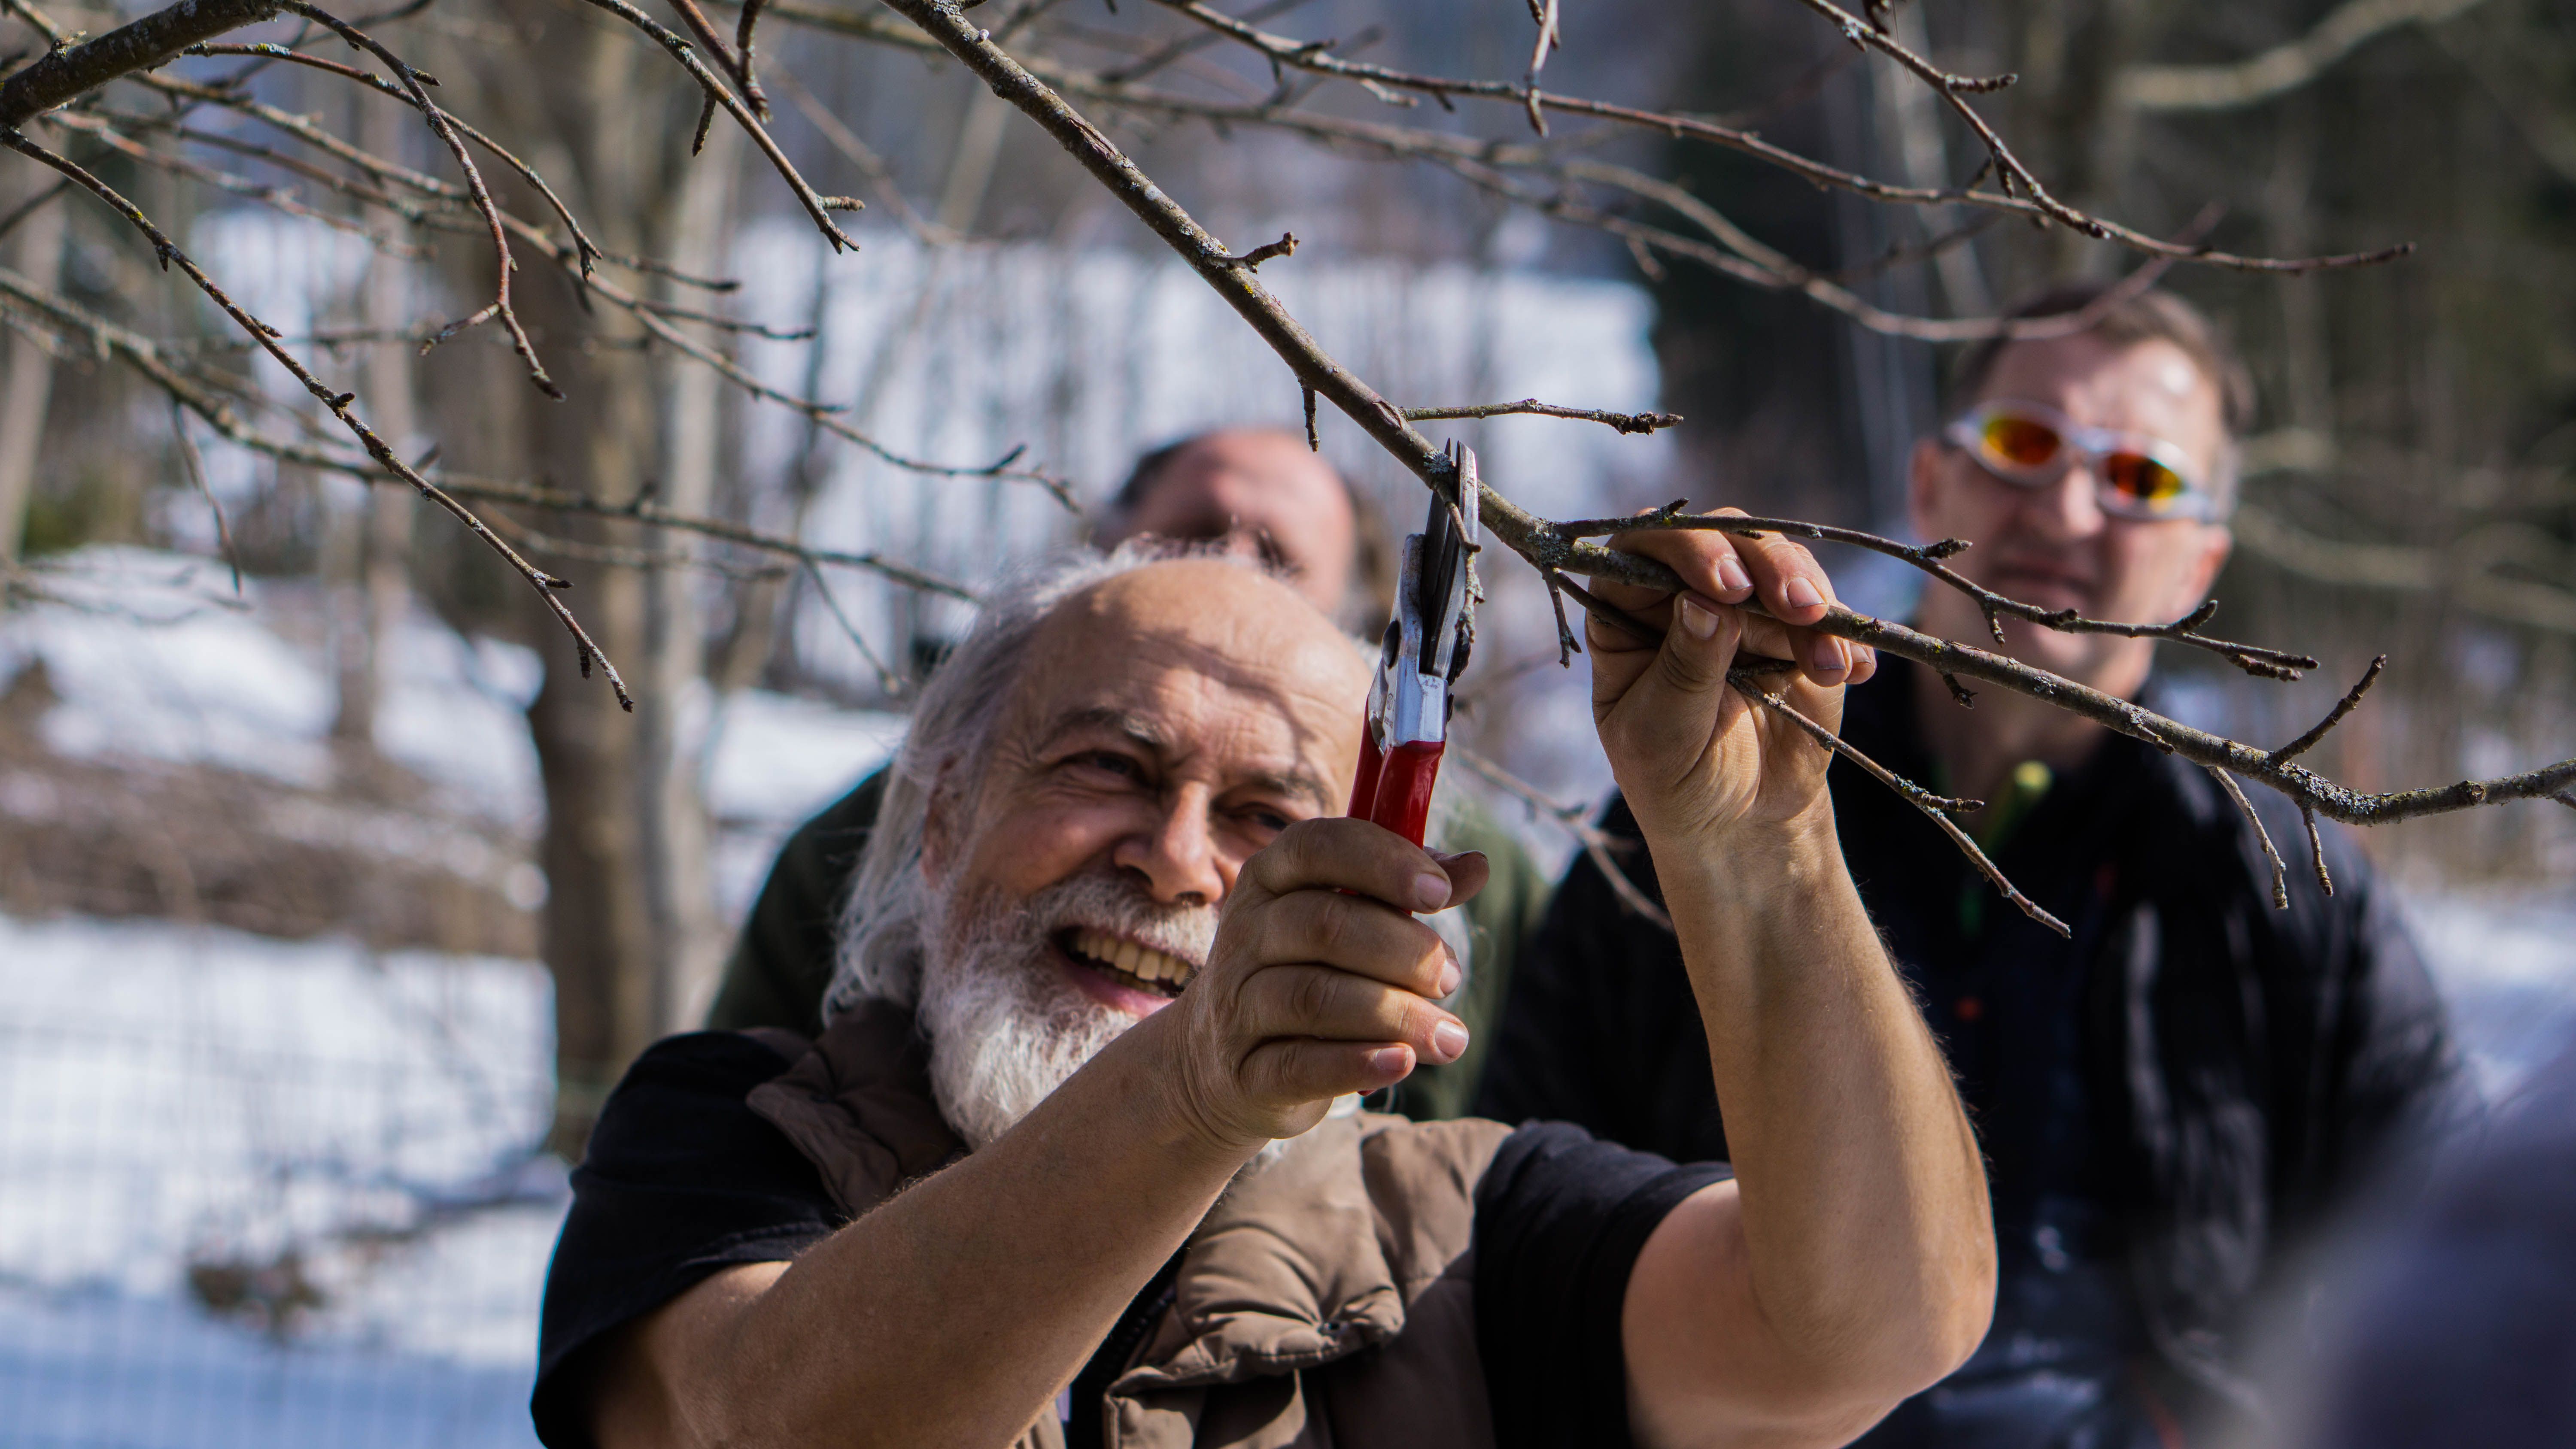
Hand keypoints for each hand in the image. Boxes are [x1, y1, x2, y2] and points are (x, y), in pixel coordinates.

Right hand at [1150, 819, 1488, 1154]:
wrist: (1223, 1064)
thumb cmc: (1307, 972)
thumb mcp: (1349, 921)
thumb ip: (1407, 891)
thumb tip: (1476, 866)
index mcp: (1270, 880)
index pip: (1317, 847)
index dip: (1383, 863)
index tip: (1440, 893)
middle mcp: (1244, 934)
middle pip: (1324, 925)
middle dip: (1405, 951)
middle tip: (1450, 978)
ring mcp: (1237, 1004)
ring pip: (1315, 997)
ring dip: (1396, 1014)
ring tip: (1451, 1035)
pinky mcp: (1244, 1071)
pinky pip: (1299, 1065)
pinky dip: (1357, 1063)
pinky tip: (1403, 1063)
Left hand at [1587, 509, 1876, 847]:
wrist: (1739, 824)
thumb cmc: (1677, 781)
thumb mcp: (1662, 736)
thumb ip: (1682, 669)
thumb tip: (1701, 603)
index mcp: (1626, 612)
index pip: (1645, 549)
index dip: (1688, 551)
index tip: (1728, 587)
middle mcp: (1683, 594)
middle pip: (1726, 539)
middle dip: (1767, 564)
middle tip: (1798, 608)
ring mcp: (1745, 609)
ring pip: (1782, 562)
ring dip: (1813, 601)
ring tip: (1827, 664)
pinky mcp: (1798, 631)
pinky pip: (1829, 609)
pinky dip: (1847, 635)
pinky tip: (1854, 672)